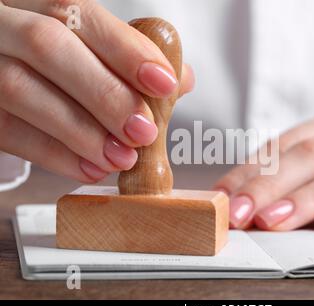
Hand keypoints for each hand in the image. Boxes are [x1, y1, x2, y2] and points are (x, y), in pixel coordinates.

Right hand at [0, 0, 193, 182]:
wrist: (0, 69)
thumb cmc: (53, 65)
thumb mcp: (87, 49)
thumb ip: (131, 60)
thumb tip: (181, 79)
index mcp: (37, 3)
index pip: (80, 14)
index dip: (126, 50)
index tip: (164, 84)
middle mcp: (4, 24)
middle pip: (48, 46)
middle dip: (105, 94)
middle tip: (143, 132)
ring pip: (20, 89)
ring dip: (81, 131)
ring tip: (121, 158)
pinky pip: (8, 130)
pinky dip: (54, 154)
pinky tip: (91, 167)